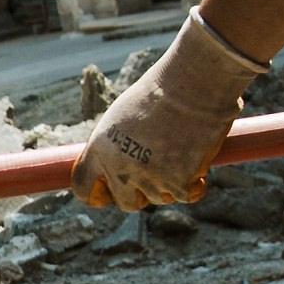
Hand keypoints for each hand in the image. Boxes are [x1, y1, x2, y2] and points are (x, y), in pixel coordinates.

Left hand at [74, 12, 270, 210]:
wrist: (192, 82)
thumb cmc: (163, 90)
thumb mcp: (124, 115)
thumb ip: (118, 144)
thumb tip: (119, 166)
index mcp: (99, 148)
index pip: (83, 186)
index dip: (97, 194)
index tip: (109, 194)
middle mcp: (118, 167)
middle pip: (126, 202)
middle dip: (142, 195)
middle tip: (161, 174)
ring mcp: (148, 178)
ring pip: (161, 197)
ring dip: (175, 182)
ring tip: (184, 148)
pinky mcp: (178, 183)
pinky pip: (189, 195)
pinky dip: (198, 183)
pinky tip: (201, 159)